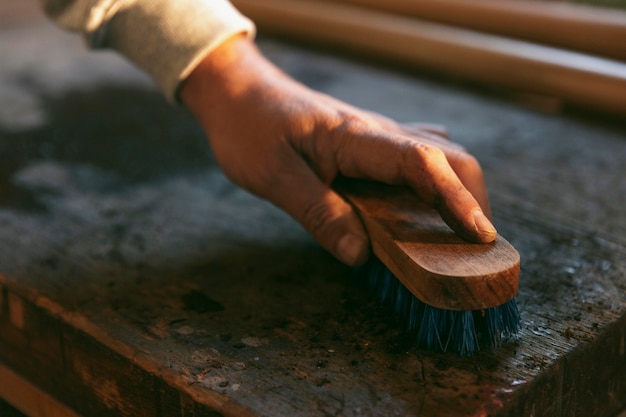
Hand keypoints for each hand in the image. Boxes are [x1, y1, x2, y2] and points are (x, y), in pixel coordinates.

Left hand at [180, 34, 494, 266]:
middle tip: (477, 249)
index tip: (481, 236)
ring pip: (439, 158)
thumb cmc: (248, 129)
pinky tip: (430, 209)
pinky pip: (416, 161)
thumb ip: (317, 213)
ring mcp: (377, 137)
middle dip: (472, 201)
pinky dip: (435, 186)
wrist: (239, 93)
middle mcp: (376, 133)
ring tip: (461, 238)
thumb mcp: (273, 176)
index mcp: (356, 137)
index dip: (456, 199)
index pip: (421, 163)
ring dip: (458, 194)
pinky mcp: (370, 145)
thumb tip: (360, 254)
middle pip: (448, 157)